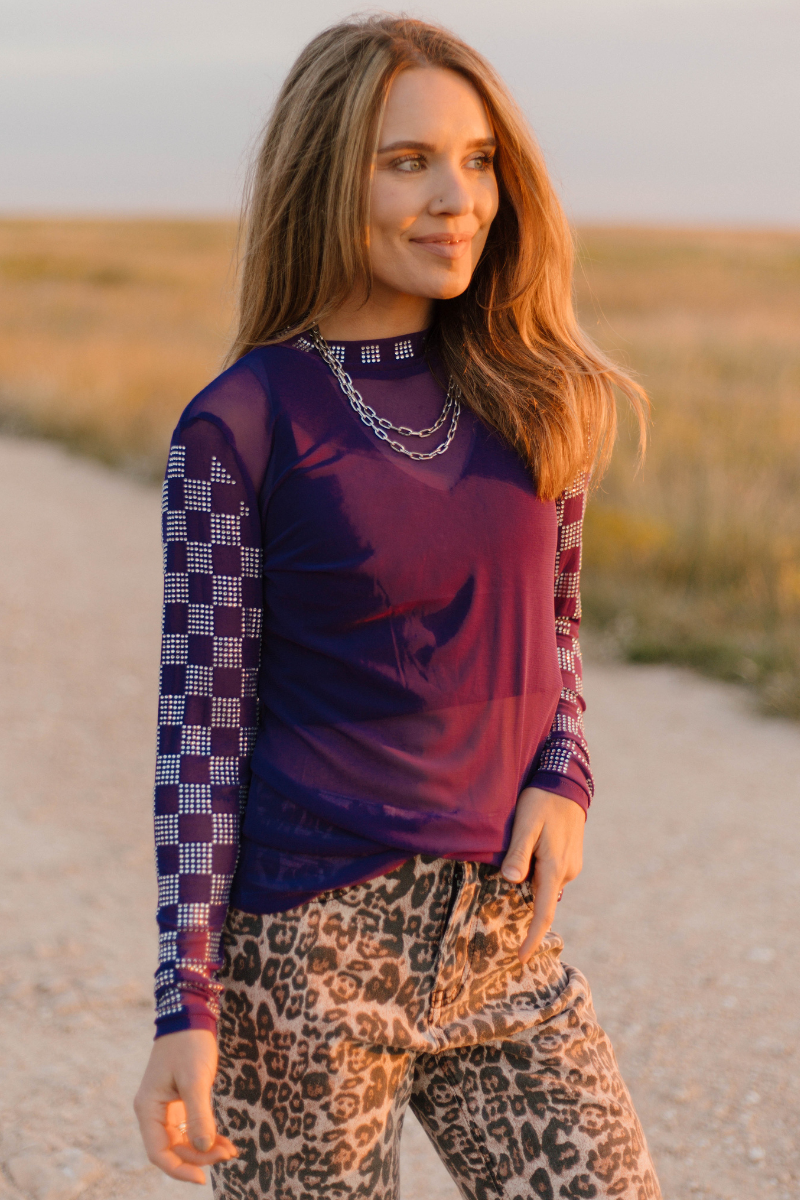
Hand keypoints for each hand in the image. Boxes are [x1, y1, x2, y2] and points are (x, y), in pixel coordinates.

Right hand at [134, 1028, 237, 1183]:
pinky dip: (206, 1135)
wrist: (190, 1015)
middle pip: (173, 1149)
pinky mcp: (180, 1101)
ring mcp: (166, 1107)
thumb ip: (198, 1114)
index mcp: (148, 1108)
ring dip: (205, 1148)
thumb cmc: (189, 1044)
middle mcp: (153, 1112)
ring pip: (183, 1141)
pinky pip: (190, 1128)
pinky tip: (224, 1141)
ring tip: (231, 1150)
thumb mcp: (195, 1079)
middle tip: (228, 1154)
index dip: (179, 1170)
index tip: (202, 1179)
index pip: (158, 1153)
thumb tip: (204, 1146)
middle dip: (200, 1157)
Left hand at [501, 787, 584, 963]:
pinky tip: (527, 858)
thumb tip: (511, 881)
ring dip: (530, 886)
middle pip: (541, 900)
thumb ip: (518, 853)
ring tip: (512, 868)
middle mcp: (566, 872)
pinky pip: (550, 875)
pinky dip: (537, 876)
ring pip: (545, 886)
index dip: (532, 937)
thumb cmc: (541, 802)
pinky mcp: (569, 858)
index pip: (543, 912)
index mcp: (555, 868)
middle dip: (525, 909)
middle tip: (503, 902)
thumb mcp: (525, 824)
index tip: (521, 958)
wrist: (566, 783)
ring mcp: (570, 866)